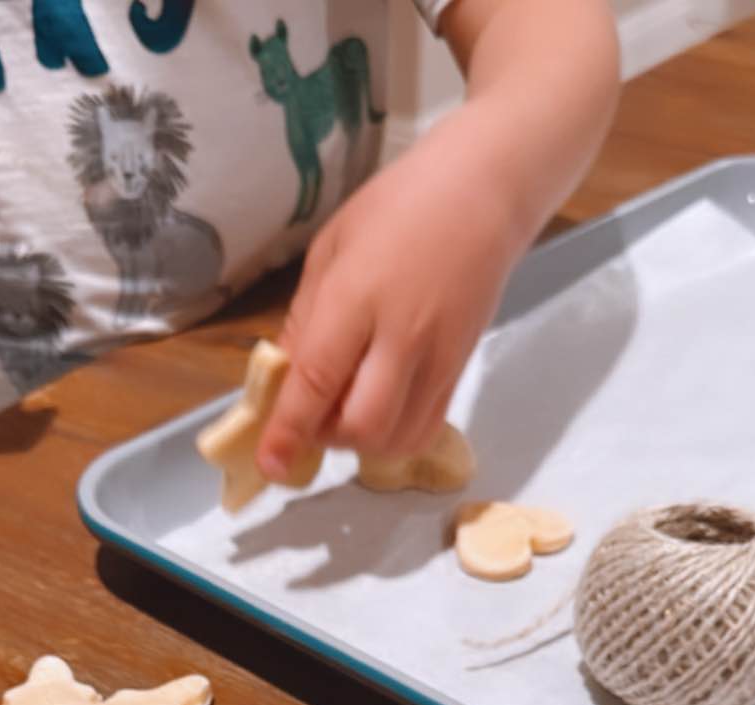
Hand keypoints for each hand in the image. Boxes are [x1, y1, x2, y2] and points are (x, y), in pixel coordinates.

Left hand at [258, 107, 520, 479]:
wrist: (485, 192)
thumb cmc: (400, 206)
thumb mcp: (332, 248)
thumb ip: (305, 318)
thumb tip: (283, 376)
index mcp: (358, 297)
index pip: (317, 382)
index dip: (288, 430)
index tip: (269, 463)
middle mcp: (402, 336)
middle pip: (362, 426)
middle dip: (328, 438)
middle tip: (314, 415)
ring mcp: (438, 358)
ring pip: (395, 438)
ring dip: (361, 442)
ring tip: (347, 409)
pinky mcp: (460, 370)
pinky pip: (424, 429)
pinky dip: (394, 437)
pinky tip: (380, 410)